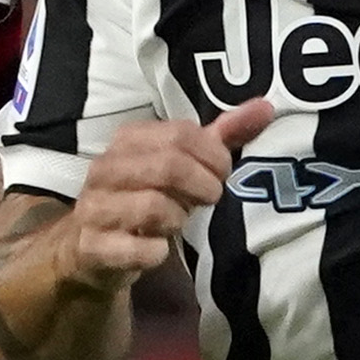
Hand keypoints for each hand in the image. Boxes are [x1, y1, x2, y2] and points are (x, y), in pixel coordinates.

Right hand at [58, 100, 270, 287]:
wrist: (92, 250)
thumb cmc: (145, 199)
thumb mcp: (181, 165)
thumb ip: (220, 138)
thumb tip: (266, 107)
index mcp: (128, 140)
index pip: (180, 134)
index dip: (214, 156)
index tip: (223, 174)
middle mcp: (106, 168)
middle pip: (168, 165)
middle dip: (203, 185)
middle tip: (211, 198)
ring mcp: (95, 207)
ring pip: (152, 206)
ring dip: (179, 218)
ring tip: (179, 222)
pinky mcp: (92, 246)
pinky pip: (136, 249)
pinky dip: (156, 252)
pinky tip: (158, 250)